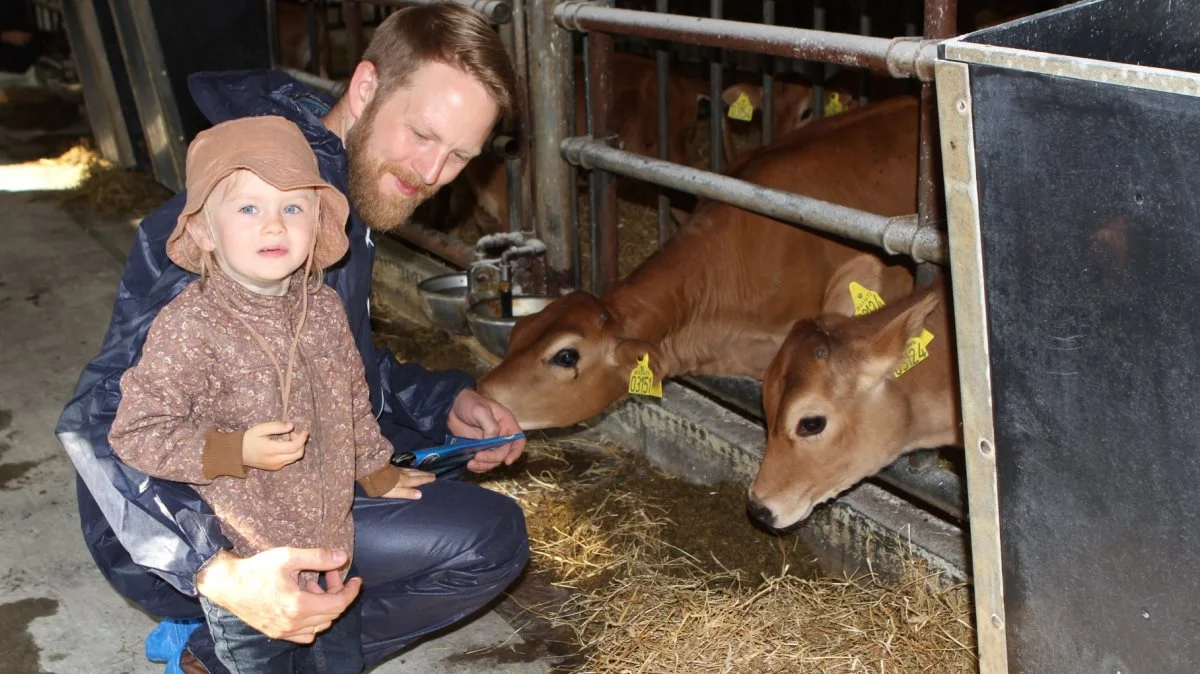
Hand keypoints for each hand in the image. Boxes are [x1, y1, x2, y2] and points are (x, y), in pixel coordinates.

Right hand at [195, 548, 360, 643]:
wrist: (228, 584)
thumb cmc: (257, 569)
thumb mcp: (289, 556)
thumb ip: (318, 557)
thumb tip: (342, 556)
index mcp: (298, 605)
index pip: (338, 604)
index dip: (351, 591)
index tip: (357, 579)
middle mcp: (293, 623)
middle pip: (331, 614)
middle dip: (338, 593)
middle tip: (332, 573)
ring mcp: (284, 631)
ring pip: (319, 625)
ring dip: (324, 606)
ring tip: (312, 584)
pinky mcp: (276, 633)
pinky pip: (305, 634)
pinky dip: (312, 621)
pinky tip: (305, 602)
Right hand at [243, 421, 307, 470]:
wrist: (237, 454)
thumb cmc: (248, 439)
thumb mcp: (261, 429)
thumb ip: (277, 426)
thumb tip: (292, 426)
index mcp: (272, 450)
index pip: (294, 447)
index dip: (302, 438)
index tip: (306, 431)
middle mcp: (276, 461)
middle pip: (298, 454)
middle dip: (300, 442)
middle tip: (292, 433)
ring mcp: (276, 466)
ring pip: (294, 458)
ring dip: (295, 447)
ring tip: (286, 438)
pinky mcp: (275, 468)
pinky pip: (288, 461)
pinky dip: (290, 452)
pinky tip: (282, 445)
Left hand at [381, 467, 436, 499]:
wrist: (370, 472)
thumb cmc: (381, 485)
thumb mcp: (393, 492)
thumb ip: (406, 493)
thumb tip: (420, 495)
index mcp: (405, 481)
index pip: (418, 480)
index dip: (426, 479)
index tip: (434, 478)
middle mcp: (403, 474)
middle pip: (416, 474)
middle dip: (425, 474)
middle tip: (433, 474)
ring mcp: (397, 470)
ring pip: (411, 470)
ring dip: (419, 471)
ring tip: (425, 472)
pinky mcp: (392, 468)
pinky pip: (406, 468)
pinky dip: (411, 469)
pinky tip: (410, 469)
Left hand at [447, 389, 525, 472]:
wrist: (453, 407)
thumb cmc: (470, 403)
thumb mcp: (480, 410)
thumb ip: (490, 426)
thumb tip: (492, 441)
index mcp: (506, 424)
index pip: (518, 440)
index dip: (516, 452)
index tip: (507, 461)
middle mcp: (501, 436)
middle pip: (504, 454)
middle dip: (492, 458)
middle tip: (477, 456)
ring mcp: (490, 444)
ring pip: (493, 461)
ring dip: (484, 465)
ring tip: (471, 464)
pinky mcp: (479, 449)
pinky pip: (482, 462)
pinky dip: (478, 467)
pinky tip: (470, 465)